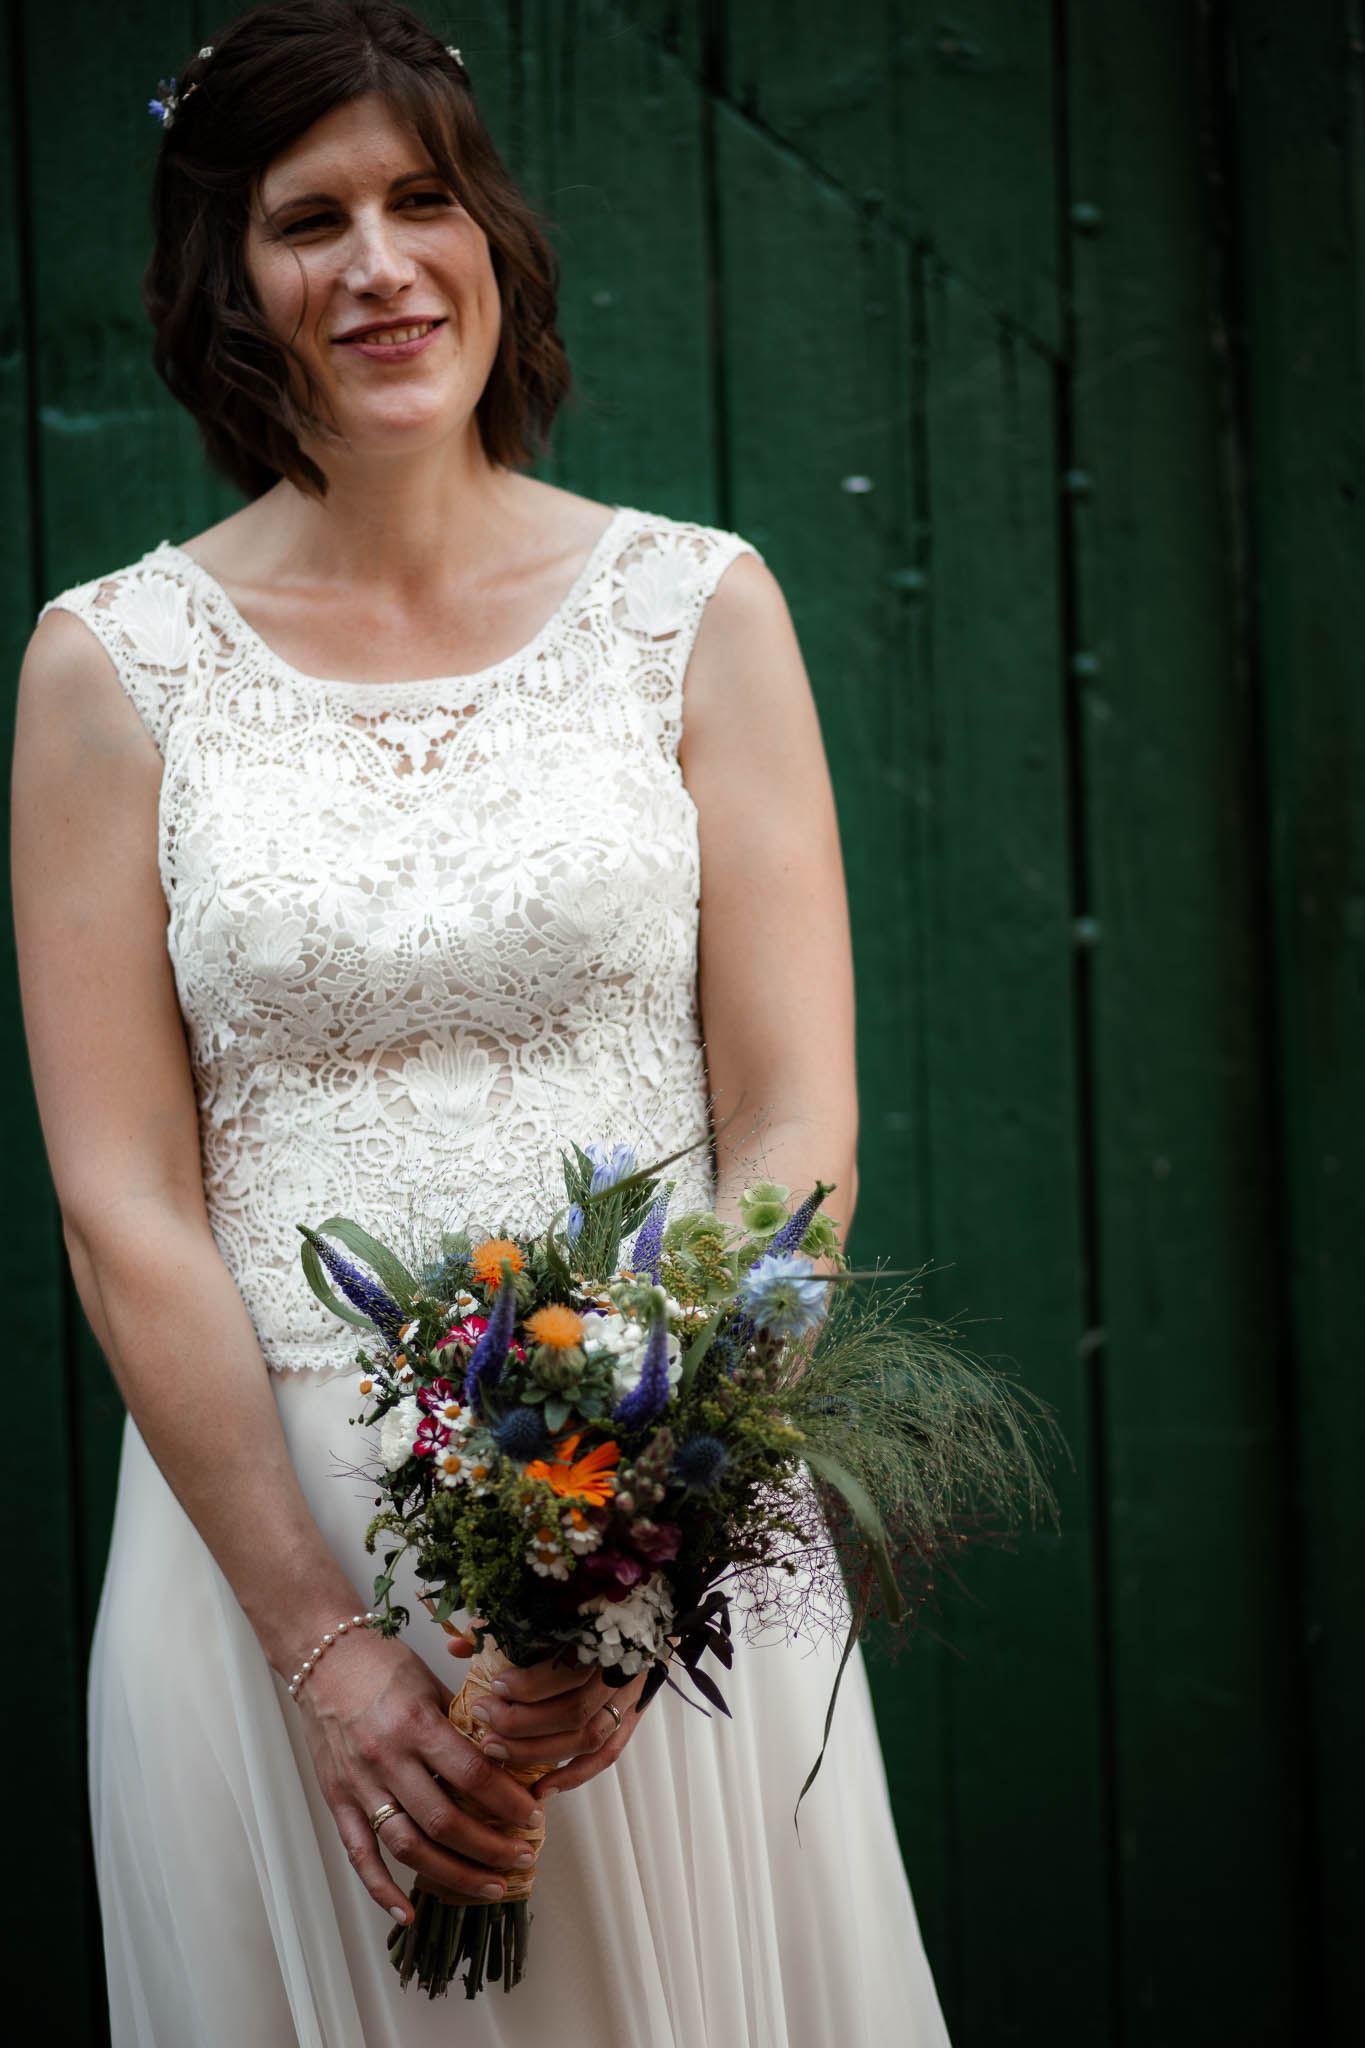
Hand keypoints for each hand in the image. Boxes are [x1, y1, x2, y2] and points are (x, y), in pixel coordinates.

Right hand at [297, 1630, 543, 1924]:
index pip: (472, 1774)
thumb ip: (462, 1725)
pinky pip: (359, 1854)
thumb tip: (504, 1760)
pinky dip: (381, 1889)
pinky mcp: (337, 1800)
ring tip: (489, 1885)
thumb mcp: (432, 1682)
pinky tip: (408, 1913)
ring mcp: (359, 1784)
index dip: (507, 1802)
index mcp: (416, 1723)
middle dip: (490, 1847)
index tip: (533, 1816)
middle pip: (444, 1821)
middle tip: (522, 1858)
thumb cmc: (381, 1662)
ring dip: (452, 1874)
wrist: (321, 1657)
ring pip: (408, 1846)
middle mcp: (386, 1758)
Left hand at [446, 1630, 650, 1796]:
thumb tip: (457, 1644)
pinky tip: (540, 1787)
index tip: (494, 1685)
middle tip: (484, 1718)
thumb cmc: (590, 1611)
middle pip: (572, 1711)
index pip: (566, 1670)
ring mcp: (626, 1700)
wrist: (645, 1617)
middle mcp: (617, 1673)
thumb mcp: (551, 1609)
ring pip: (586, 1738)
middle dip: (522, 1722)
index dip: (528, 1684)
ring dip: (538, 1751)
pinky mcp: (631, 1721)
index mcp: (601, 1638)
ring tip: (496, 1750)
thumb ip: (504, 1625)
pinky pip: (605, 1756)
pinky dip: (572, 1776)